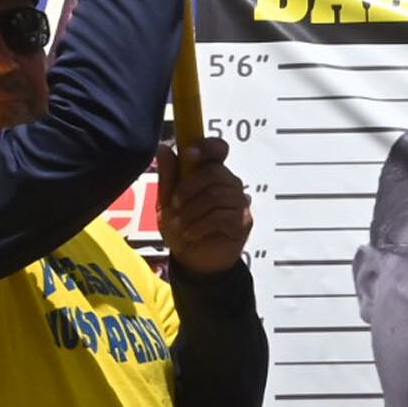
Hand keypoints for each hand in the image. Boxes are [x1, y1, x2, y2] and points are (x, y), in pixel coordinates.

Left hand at [157, 137, 251, 276]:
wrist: (192, 260)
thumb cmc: (182, 227)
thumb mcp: (167, 202)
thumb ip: (168, 176)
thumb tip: (164, 148)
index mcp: (211, 173)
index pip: (219, 149)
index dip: (207, 147)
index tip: (189, 155)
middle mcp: (229, 183)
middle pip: (215, 172)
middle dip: (188, 189)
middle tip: (174, 206)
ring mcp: (239, 202)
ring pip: (216, 194)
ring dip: (191, 211)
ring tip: (180, 225)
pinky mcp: (243, 221)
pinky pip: (221, 216)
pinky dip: (199, 225)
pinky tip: (191, 233)